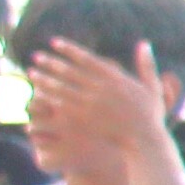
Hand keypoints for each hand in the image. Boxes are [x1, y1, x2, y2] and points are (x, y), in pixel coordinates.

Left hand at [21, 37, 179, 174]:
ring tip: (31, 73)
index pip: (86, 58)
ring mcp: (92, 103)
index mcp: (116, 78)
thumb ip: (147, 66)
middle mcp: (101, 88)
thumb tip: (145, 43)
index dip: (69, 49)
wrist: (145, 141)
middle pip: (69, 71)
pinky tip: (38, 93)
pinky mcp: (85, 118)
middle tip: (36, 57)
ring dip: (44, 79)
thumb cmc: (150, 116)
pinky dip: (48, 97)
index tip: (54, 43)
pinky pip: (61, 105)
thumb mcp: (153, 88)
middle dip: (50, 62)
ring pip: (62, 87)